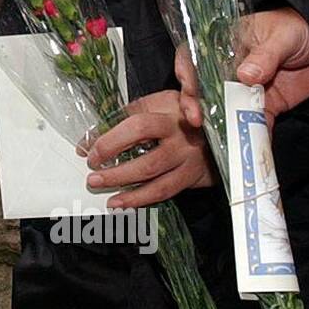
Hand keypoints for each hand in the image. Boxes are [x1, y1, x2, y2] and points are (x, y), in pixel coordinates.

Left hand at [77, 90, 216, 208]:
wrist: (220, 131)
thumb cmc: (179, 116)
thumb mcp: (156, 105)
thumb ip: (123, 117)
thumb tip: (88, 139)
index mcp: (167, 110)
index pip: (136, 124)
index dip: (111, 139)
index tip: (92, 149)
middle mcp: (179, 132)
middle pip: (143, 146)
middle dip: (113, 160)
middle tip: (92, 169)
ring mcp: (187, 155)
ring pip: (151, 172)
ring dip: (121, 182)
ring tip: (98, 185)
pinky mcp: (191, 175)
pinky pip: (162, 191)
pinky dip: (138, 199)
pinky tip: (120, 203)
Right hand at [175, 10, 308, 132]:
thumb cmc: (297, 28)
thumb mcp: (281, 37)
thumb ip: (264, 55)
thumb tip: (244, 75)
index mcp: (224, 45)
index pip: (193, 57)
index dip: (185, 74)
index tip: (189, 90)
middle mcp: (229, 70)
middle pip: (203, 89)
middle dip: (196, 106)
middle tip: (198, 120)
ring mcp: (245, 90)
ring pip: (226, 110)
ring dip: (222, 126)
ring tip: (222, 139)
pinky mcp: (265, 106)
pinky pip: (255, 123)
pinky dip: (254, 135)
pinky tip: (253, 144)